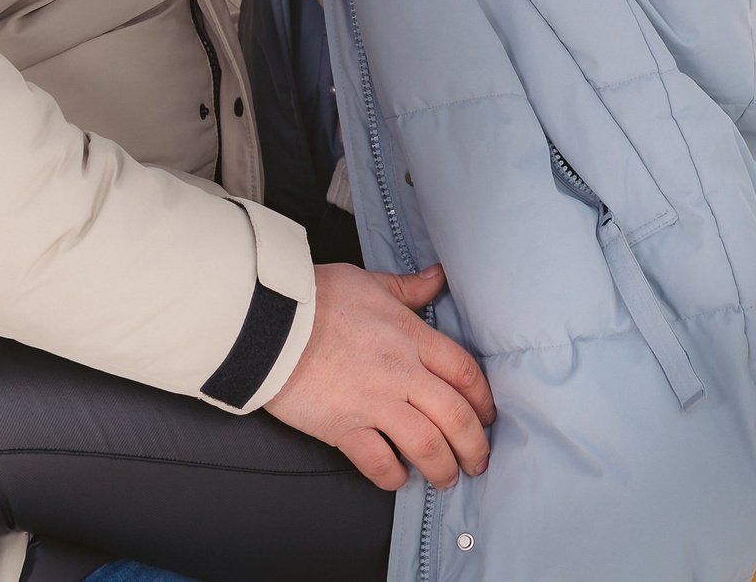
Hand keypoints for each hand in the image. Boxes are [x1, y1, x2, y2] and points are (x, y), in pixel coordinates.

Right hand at [264, 263, 495, 490]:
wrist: (267, 320)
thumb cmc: (316, 296)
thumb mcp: (368, 282)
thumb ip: (407, 288)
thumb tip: (438, 276)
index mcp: (411, 336)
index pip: (465, 372)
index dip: (483, 399)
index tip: (487, 415)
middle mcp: (401, 372)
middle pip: (456, 416)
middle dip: (475, 445)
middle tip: (479, 461)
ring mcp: (374, 401)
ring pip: (427, 445)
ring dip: (444, 467)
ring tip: (447, 478)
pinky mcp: (343, 426)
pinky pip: (378, 462)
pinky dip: (393, 476)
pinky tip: (398, 478)